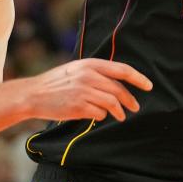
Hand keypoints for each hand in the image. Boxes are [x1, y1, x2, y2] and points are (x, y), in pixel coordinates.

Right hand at [25, 58, 152, 121]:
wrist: (34, 94)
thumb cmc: (56, 83)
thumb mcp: (76, 70)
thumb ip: (95, 72)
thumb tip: (118, 82)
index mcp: (90, 64)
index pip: (122, 70)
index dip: (138, 78)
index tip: (148, 86)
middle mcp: (88, 76)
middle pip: (119, 90)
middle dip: (130, 100)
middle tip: (135, 108)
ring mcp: (84, 92)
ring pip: (112, 103)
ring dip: (118, 112)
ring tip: (119, 116)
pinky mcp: (79, 107)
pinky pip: (100, 114)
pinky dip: (101, 116)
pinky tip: (96, 115)